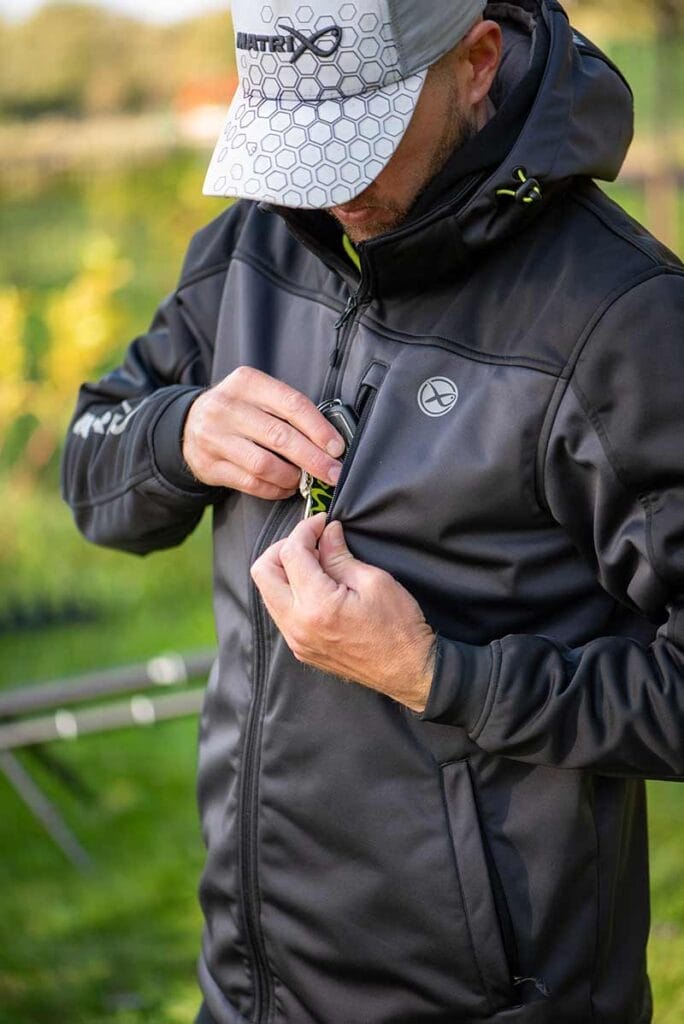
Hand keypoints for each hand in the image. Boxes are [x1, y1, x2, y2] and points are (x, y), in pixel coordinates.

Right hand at [182, 367, 345, 499]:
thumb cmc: (238, 410)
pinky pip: (250, 483)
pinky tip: (286, 487)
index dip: (319, 429)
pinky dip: (275, 489)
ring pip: (264, 464)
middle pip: (280, 437)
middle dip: (314, 459)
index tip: (337, 448)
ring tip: (304, 481)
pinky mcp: (209, 465)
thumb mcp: (258, 395)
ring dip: (292, 477)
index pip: (292, 404)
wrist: (188, 423)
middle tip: (334, 473)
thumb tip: (330, 442)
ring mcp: (214, 437)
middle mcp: (227, 407)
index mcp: (247, 382)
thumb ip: (288, 410)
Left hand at [250, 514, 435, 712]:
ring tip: (316, 561)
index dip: (304, 530)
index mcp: (316, 605)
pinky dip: (291, 592)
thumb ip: (340, 556)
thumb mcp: (374, 581)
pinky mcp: (301, 649)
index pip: (290, 554)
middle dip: (282, 548)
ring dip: (284, 570)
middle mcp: (297, 625)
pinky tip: (317, 585)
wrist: (409, 671)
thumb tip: (326, 534)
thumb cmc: (399, 628)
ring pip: (268, 593)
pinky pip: (281, 612)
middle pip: (262, 572)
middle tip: (310, 541)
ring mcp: (296, 640)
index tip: (322, 523)